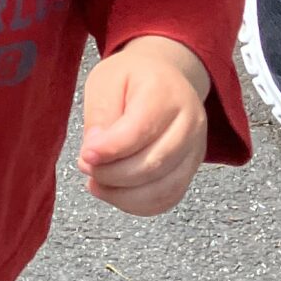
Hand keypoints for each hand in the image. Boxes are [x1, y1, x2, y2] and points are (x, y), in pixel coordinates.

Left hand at [77, 35, 209, 215]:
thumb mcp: (106, 81)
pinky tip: (115, 192)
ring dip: (123, 194)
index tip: (85, 156)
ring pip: (163, 189)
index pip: (140, 130)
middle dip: (112, 175)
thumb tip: (95, 154)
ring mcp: (195, 148)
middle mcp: (190, 122)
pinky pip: (168, 198)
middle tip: (87, 167)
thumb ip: (101, 116)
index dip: (110, 150)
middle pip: (154, 163)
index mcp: (166, 92)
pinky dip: (138, 204)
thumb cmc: (131, 78)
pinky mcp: (191, 168)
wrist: (164, 77)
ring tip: (96, 182)